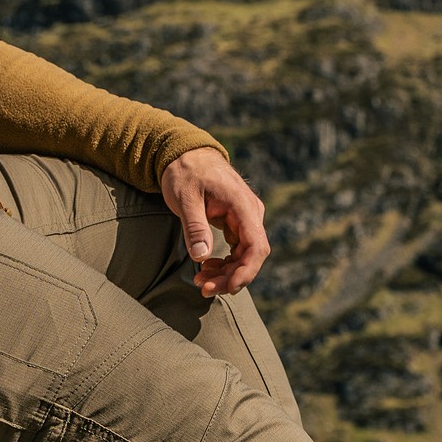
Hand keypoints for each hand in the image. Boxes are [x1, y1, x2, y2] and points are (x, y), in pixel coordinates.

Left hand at [159, 146, 268, 297]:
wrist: (186, 153)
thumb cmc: (185, 172)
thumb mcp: (185, 198)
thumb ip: (195, 226)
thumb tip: (202, 256)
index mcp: (243, 206)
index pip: (256, 246)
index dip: (245, 271)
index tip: (227, 286)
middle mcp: (250, 213)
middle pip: (252, 255)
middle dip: (231, 277)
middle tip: (204, 288)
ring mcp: (245, 217)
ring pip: (245, 255)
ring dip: (227, 272)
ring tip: (202, 280)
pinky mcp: (237, 221)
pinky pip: (238, 248)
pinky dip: (225, 262)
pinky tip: (207, 267)